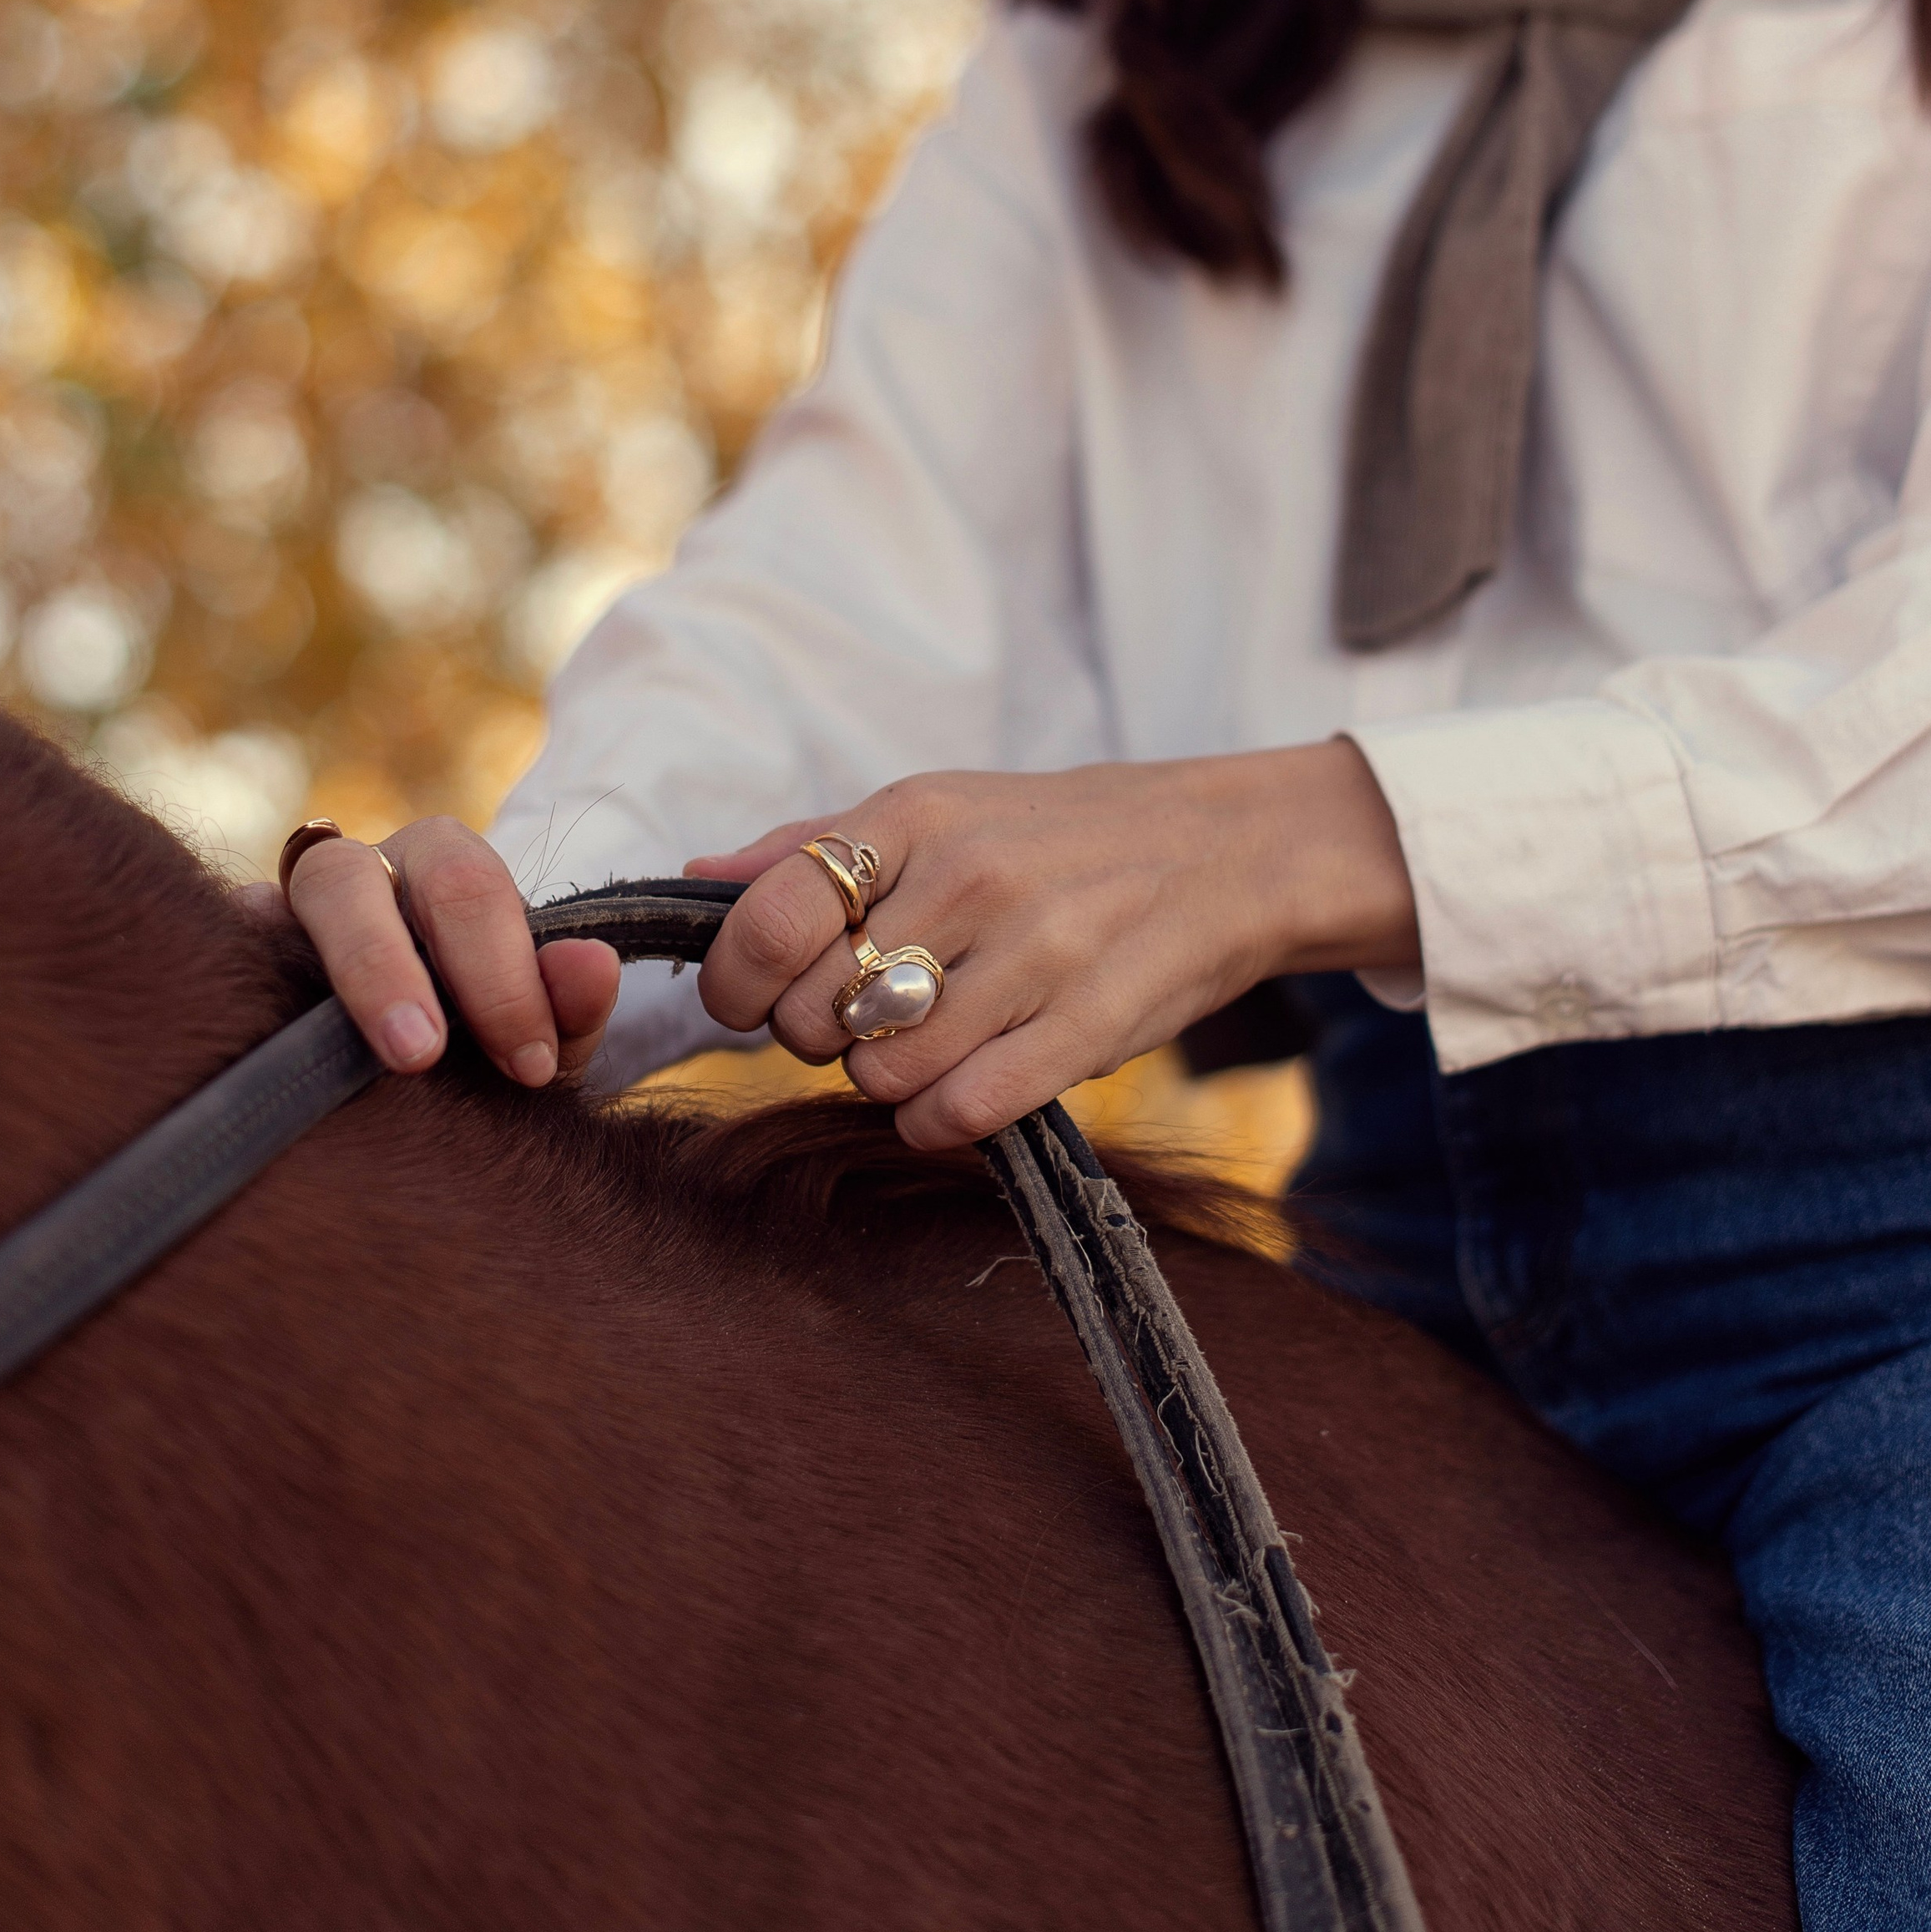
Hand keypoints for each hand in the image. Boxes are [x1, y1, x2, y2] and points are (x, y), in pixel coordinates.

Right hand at [244, 817, 619, 1086]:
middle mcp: (368, 869)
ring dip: (345, 966)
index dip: (503, 979)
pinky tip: (261, 1032)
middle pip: (370, 877)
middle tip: (425, 1056)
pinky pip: (239, 938)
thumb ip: (572, 1005)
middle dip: (398, 967)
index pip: (472, 893)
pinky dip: (254, 969)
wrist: (414, 1061)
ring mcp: (290, 902)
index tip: (529, 1065)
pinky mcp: (241, 943)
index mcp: (449, 870)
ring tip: (377, 1052)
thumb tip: (591, 965)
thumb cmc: (482, 1041)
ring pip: (308, 887)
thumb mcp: (538, 1035)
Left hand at [688, 740, 1416, 1150]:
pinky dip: (938, 1122)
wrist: (1234, 849)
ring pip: (880, 1073)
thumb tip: (696, 872)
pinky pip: (959, 1112)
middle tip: (862, 1023)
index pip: (769, 914)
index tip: (751, 1000)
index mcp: (918, 814)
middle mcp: (970, 875)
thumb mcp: (944, 809)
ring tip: (925, 1052)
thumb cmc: (1065, 837)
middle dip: (816, 1036)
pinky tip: (957, 1096)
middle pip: (814, 1009)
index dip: (737, 980)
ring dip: (884, 1084)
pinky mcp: (1088, 1027)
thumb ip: (817, 847)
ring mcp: (1034, 952)